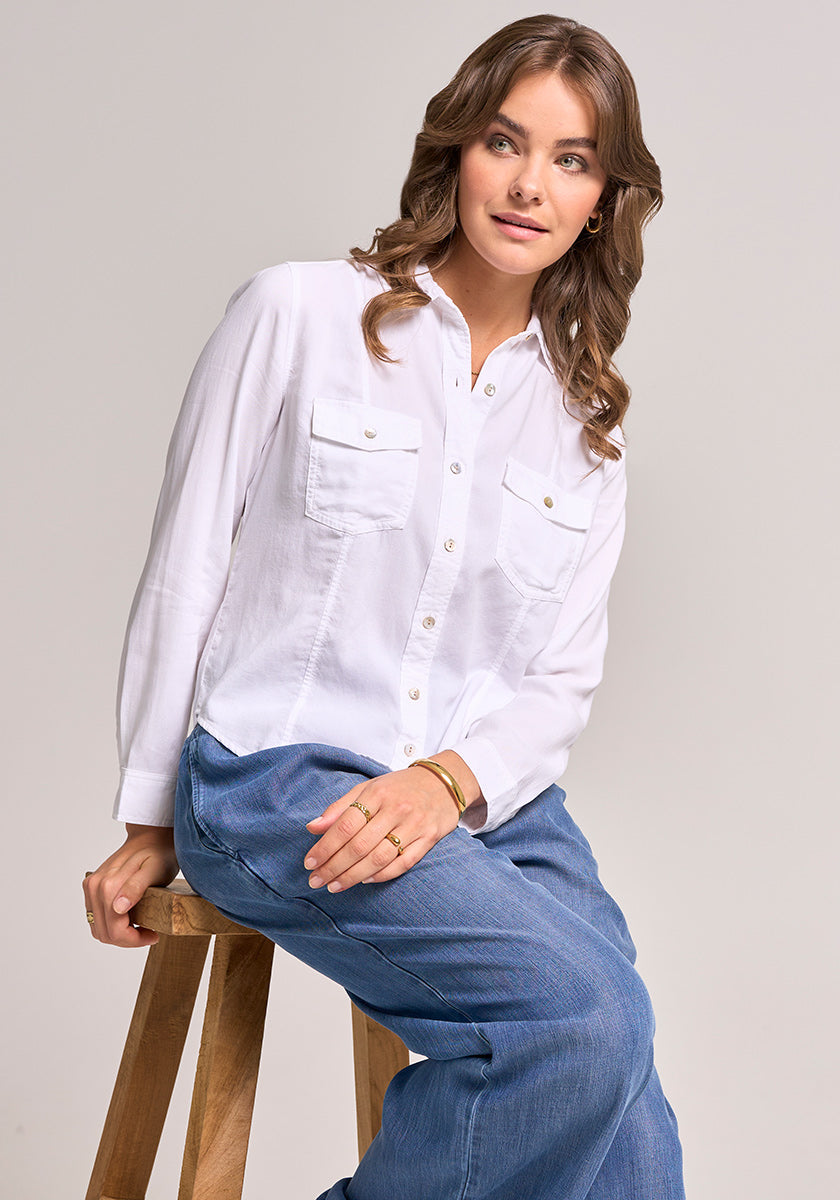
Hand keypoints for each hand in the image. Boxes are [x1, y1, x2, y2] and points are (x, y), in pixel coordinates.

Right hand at [83, 824, 178, 947]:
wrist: (150, 837)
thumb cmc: (157, 853)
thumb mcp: (155, 870)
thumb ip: (136, 888)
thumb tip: (118, 908)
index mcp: (108, 886)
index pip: (114, 930)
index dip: (134, 939)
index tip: (153, 934)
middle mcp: (94, 887)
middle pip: (105, 933)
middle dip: (128, 939)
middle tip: (149, 932)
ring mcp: (91, 888)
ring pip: (99, 929)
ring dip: (119, 934)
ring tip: (140, 927)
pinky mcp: (92, 888)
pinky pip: (97, 918)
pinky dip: (112, 926)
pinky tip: (130, 920)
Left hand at [303, 753, 479, 892]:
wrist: (443, 782)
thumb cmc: (399, 787)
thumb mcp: (368, 788)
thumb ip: (340, 808)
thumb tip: (313, 828)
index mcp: (377, 794)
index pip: (345, 825)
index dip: (325, 847)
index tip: (309, 862)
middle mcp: (396, 809)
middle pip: (359, 845)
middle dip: (334, 866)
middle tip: (317, 880)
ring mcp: (414, 825)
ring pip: (379, 858)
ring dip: (353, 876)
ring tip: (335, 885)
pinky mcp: (429, 838)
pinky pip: (403, 863)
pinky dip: (382, 875)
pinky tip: (365, 880)